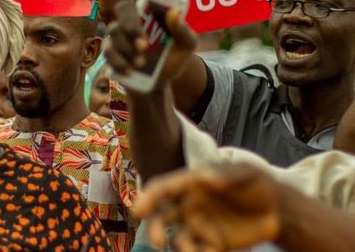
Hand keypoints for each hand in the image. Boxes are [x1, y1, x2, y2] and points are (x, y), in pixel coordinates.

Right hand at [104, 0, 196, 93]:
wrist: (159, 85)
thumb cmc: (172, 59)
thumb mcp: (186, 46)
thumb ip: (183, 30)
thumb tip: (173, 13)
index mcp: (149, 11)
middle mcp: (131, 19)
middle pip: (122, 10)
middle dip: (131, 26)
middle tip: (144, 45)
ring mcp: (119, 34)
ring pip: (114, 31)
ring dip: (128, 47)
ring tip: (143, 62)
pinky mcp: (111, 51)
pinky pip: (109, 51)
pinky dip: (121, 61)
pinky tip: (131, 69)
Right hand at [134, 164, 279, 250]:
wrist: (277, 209)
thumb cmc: (257, 184)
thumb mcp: (246, 173)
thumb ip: (226, 175)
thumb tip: (204, 177)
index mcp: (191, 183)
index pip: (163, 188)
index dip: (148, 198)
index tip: (139, 210)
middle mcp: (188, 204)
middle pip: (162, 217)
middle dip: (155, 229)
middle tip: (157, 243)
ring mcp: (199, 225)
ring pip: (178, 238)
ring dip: (180, 248)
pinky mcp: (212, 243)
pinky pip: (198, 251)